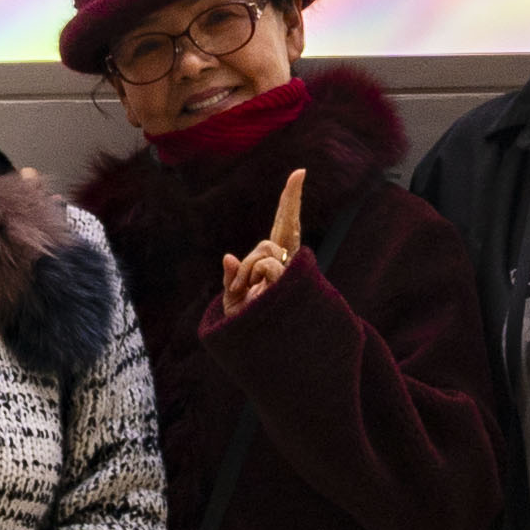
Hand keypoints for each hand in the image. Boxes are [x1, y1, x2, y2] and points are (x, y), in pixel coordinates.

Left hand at [201, 168, 309, 330]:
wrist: (266, 357)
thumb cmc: (249, 331)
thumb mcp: (233, 303)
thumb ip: (232, 279)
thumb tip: (229, 256)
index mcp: (278, 267)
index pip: (285, 228)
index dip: (291, 201)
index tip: (300, 172)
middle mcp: (291, 269)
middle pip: (268, 243)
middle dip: (250, 262)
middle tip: (242, 291)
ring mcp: (292, 277)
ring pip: (266, 253)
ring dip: (249, 274)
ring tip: (248, 299)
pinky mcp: (290, 285)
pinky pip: (267, 267)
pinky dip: (254, 279)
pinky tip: (256, 297)